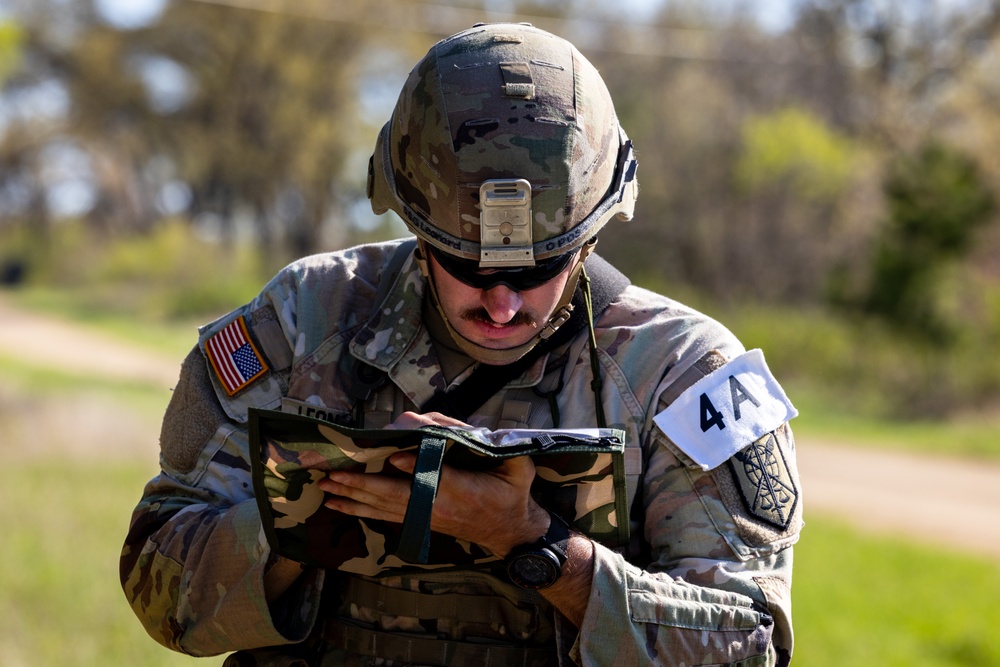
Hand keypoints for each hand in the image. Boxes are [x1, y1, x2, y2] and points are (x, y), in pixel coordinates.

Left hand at [317, 411, 548, 555]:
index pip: (433, 478)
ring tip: (324, 489)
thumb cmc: (513, 492)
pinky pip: (383, 515)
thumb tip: (460, 432)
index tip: (393, 457)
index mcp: (461, 489)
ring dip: (352, 497)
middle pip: (392, 495)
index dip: (413, 469)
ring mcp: (424, 515)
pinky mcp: (418, 520)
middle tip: (330, 474)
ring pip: (381, 506)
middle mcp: (436, 505)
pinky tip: (338, 504)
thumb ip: (493, 448)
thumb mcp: (516, 466)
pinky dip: (359, 509)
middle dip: (360, 484)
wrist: (511, 529)